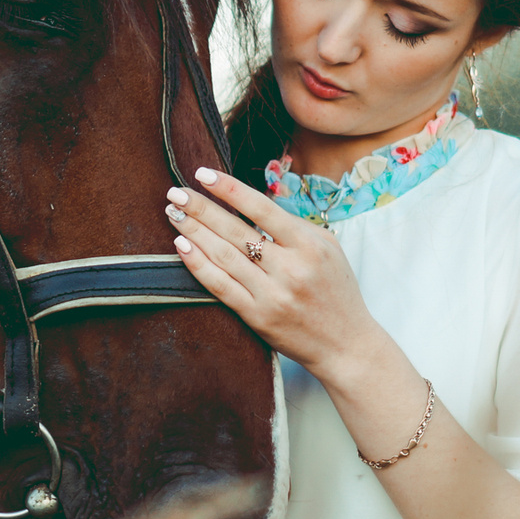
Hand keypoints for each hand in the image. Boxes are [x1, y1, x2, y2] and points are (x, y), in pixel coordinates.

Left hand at [164, 168, 379, 378]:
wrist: (346, 344)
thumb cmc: (336, 290)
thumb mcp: (327, 248)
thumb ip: (293, 226)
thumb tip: (251, 204)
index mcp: (309, 244)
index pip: (261, 207)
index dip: (228, 189)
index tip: (202, 173)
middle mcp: (290, 268)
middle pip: (235, 230)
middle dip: (200, 208)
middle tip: (175, 192)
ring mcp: (272, 294)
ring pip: (223, 256)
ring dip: (193, 231)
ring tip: (173, 214)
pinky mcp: (258, 316)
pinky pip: (220, 286)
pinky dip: (198, 264)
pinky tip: (182, 246)